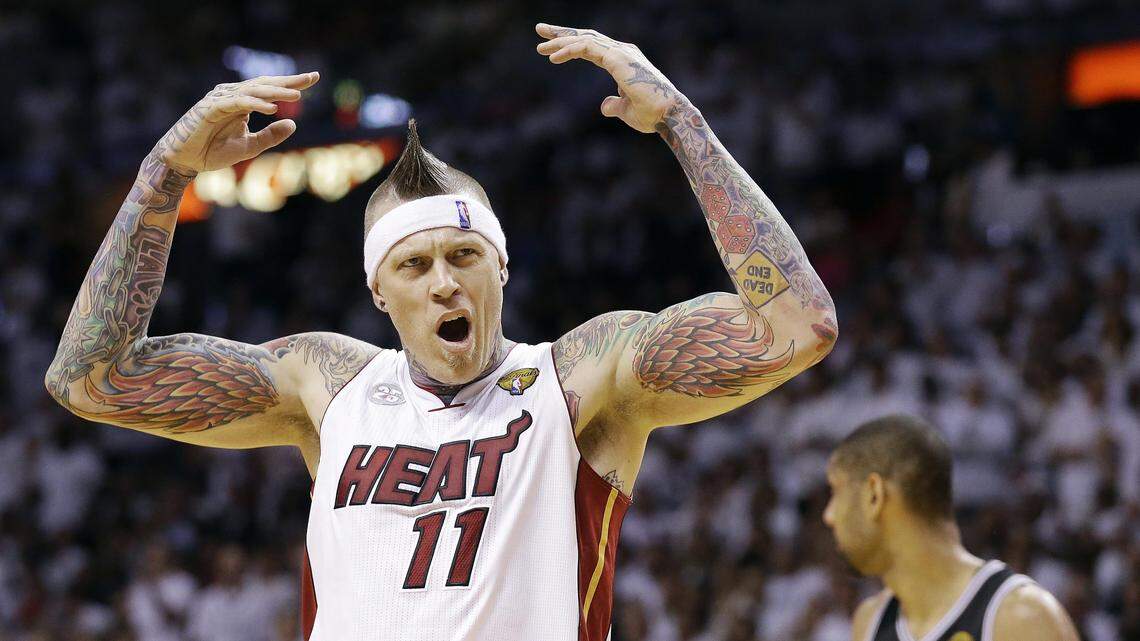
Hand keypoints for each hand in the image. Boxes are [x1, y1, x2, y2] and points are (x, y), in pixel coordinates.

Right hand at [151, 72, 319, 173]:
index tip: (313, 78)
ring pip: (252, 91)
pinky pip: (236, 103)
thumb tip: (293, 123)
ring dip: (275, 93)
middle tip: (311, 77)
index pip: (270, 89)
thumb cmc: (213, 152)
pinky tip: (271, 108)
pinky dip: (254, 104)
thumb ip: (271, 136)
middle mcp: (231, 96)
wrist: (184, 161)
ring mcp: (220, 100)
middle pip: (264, 84)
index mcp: (241, 102)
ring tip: (297, 96)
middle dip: (288, 81)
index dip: (291, 84)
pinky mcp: (210, 109)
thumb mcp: (250, 146)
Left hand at [536, 23, 682, 132]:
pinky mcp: (617, 58)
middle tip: (540, 30)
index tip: (551, 46)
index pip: (592, 46)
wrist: (667, 115)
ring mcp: (620, 52)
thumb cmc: (651, 114)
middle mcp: (621, 52)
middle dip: (562, 33)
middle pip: (586, 36)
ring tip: (541, 48)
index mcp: (622, 60)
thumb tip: (604, 106)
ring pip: (584, 39)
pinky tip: (554, 57)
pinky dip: (570, 50)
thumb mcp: (626, 110)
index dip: (571, 43)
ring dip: (561, 42)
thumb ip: (614, 105)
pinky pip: (587, 48)